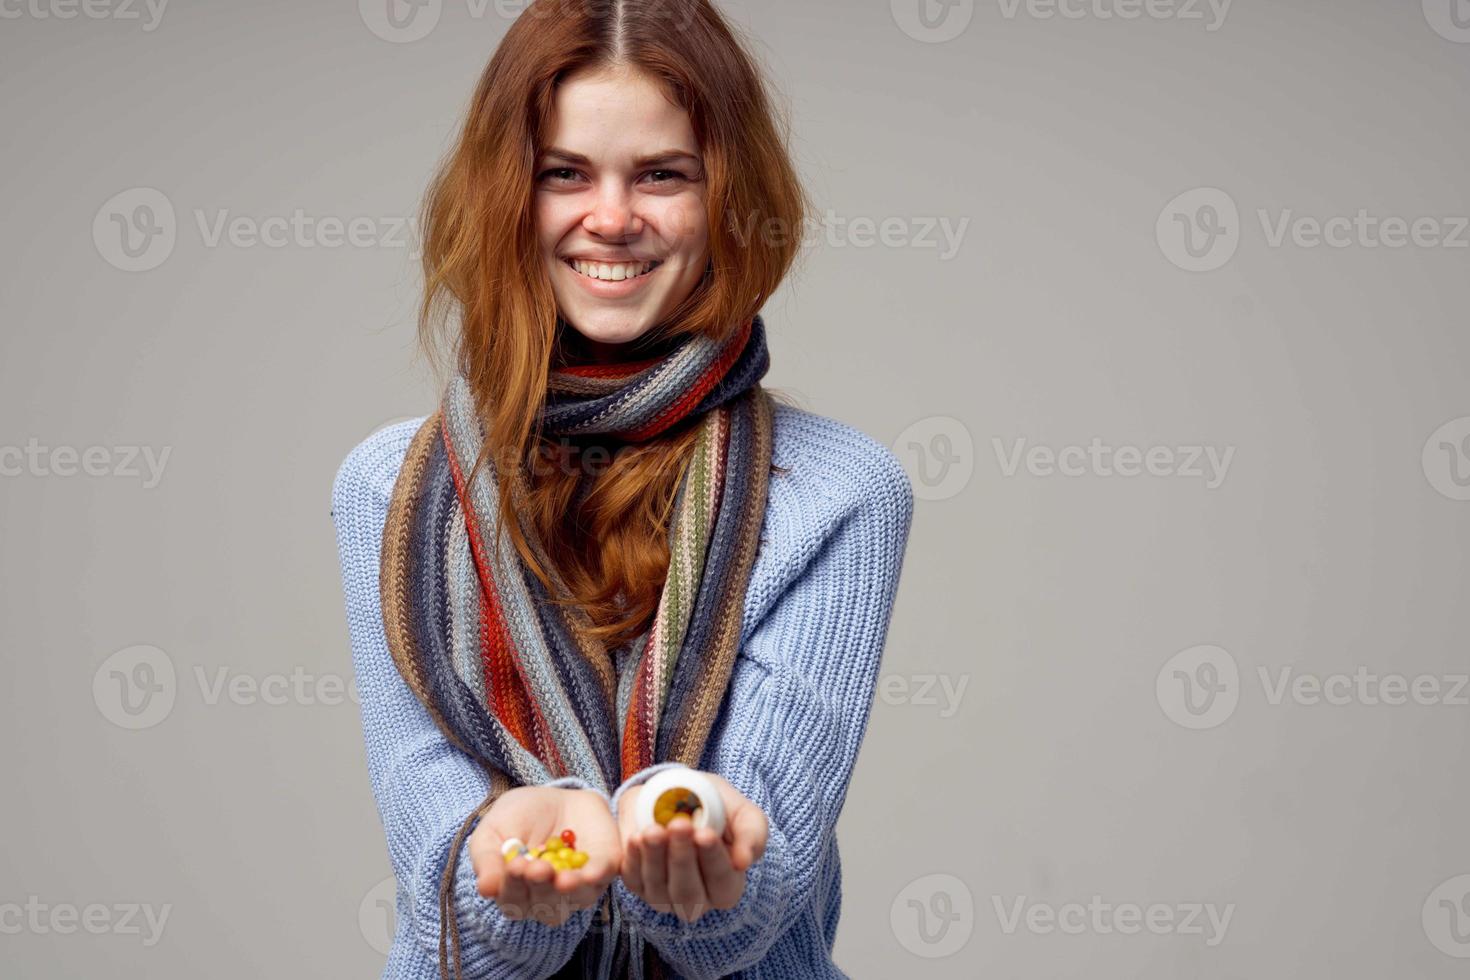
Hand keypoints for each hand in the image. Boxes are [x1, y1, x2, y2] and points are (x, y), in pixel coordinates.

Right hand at [469, 785, 620, 925]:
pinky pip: (603, 878)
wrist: (553, 797)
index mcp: (518, 895)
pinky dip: (597, 876)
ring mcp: (579, 887)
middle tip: (537, 868)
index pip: (513, 901)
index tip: (513, 866)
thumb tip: (485, 889)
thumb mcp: (493, 832)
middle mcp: (549, 899)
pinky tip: (590, 872)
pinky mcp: (603, 868)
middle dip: (541, 886)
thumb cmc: (516, 819)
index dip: (513, 887)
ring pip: (576, 898)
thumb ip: (487, 860)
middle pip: (545, 905)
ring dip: (570, 890)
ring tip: (562, 878)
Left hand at [617, 770, 768, 922]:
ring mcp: (663, 896)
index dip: (713, 860)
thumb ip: (753, 836)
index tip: (705, 834)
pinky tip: (636, 837)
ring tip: (654, 830)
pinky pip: (633, 880)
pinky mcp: (638, 884)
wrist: (679, 794)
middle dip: (682, 859)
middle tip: (679, 825)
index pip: (722, 883)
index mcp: (726, 886)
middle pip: (688, 893)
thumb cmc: (718, 808)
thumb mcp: (743, 814)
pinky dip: (633, 860)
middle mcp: (695, 899)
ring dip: (654, 859)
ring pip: (657, 890)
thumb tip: (743, 861)